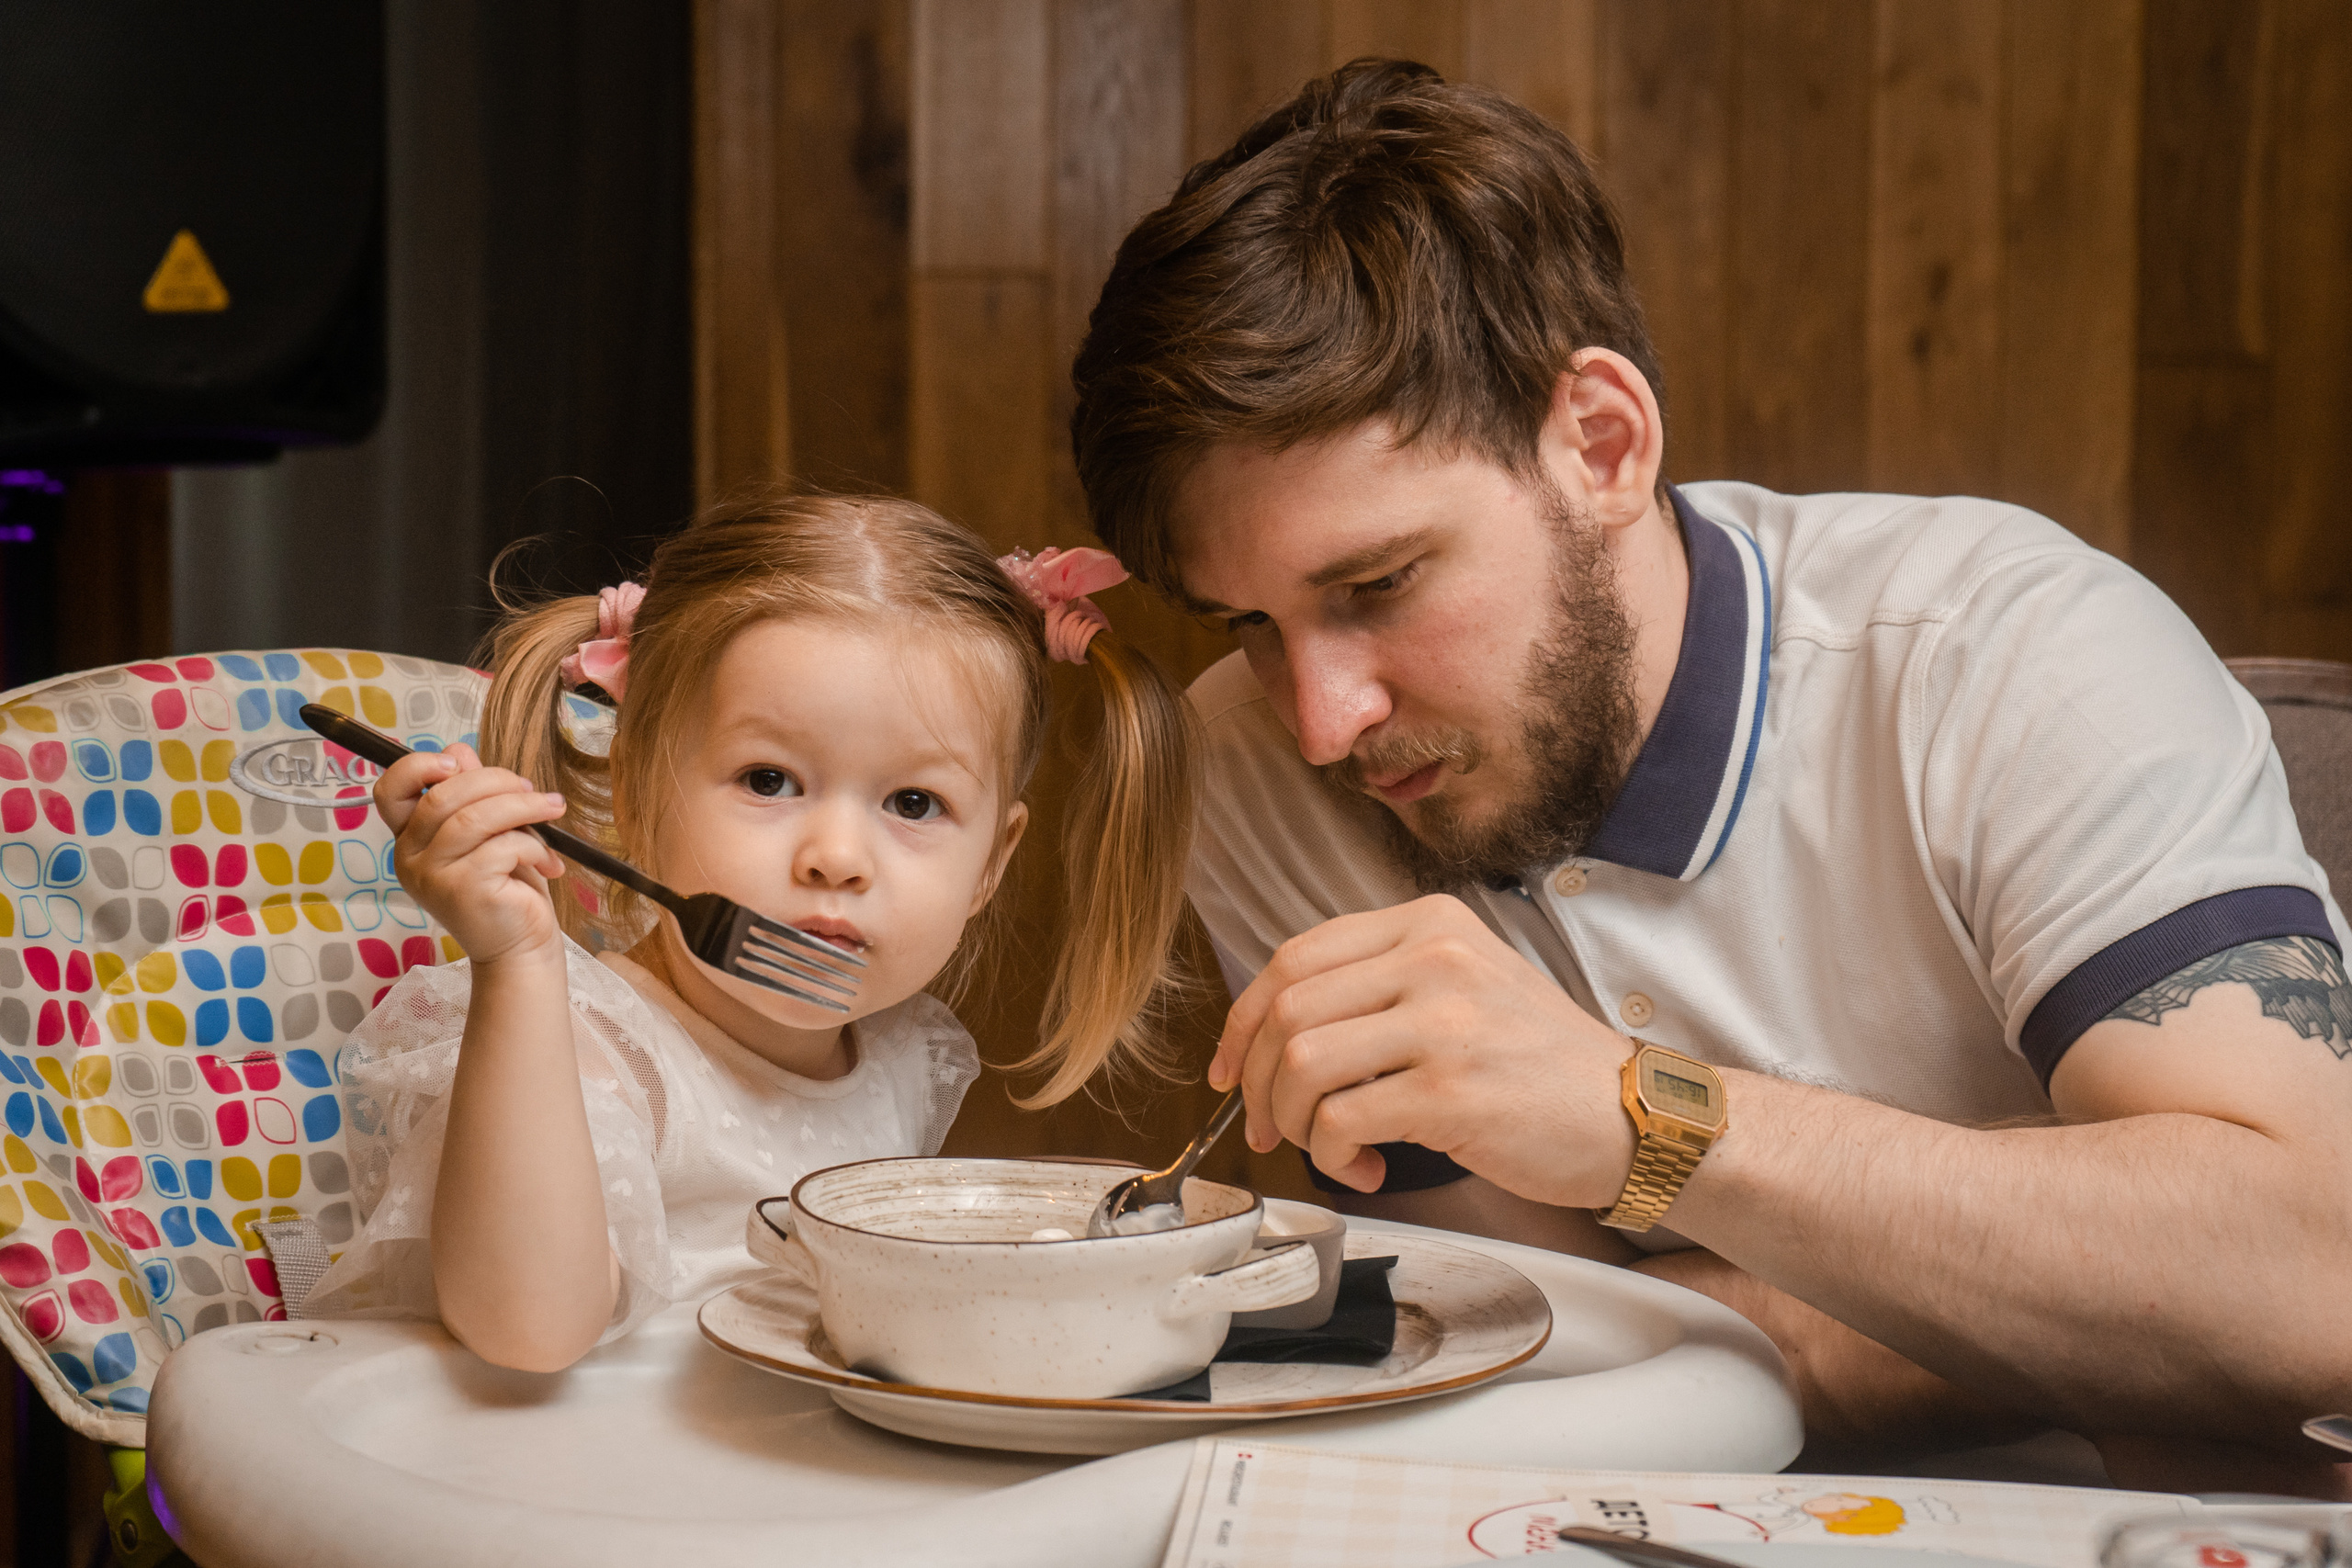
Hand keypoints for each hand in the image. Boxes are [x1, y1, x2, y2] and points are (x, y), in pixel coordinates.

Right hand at [376, 744, 569, 967]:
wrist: (520, 948)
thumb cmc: (506, 887)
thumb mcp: (489, 833)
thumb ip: (472, 796)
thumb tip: (460, 751)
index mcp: (410, 839)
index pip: (390, 791)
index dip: (418, 766)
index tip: (458, 762)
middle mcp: (409, 858)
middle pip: (443, 796)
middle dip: (496, 781)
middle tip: (534, 791)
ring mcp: (432, 877)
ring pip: (475, 818)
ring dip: (524, 806)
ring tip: (554, 809)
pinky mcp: (462, 891)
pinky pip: (502, 847)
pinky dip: (533, 846)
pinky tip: (548, 863)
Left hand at [1207, 895, 1635, 1204]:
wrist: (1636, 1117)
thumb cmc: (1542, 1066)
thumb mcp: (1466, 986)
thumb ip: (1382, 985)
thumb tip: (1275, 1031)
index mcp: (1429, 924)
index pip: (1295, 958)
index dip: (1243, 1020)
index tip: (1232, 1070)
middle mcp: (1434, 958)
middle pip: (1285, 1010)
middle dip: (1256, 1080)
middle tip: (1268, 1125)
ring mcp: (1443, 1022)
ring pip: (1300, 1063)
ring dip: (1291, 1121)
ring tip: (1322, 1147)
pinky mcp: (1449, 1092)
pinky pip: (1340, 1121)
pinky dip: (1332, 1156)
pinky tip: (1367, 1168)